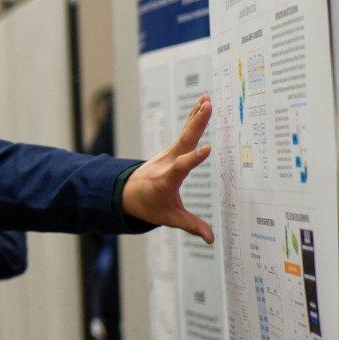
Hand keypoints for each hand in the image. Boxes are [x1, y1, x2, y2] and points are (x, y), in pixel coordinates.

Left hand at [122, 93, 214, 243]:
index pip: (180, 168)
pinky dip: (193, 118)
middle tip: (207, 108)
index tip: (207, 148)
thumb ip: (190, 225)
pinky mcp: (172, 149)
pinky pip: (185, 132)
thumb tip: (211, 239)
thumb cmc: (148, 206)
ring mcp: (168, 154)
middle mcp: (166, 163)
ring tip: (207, 99)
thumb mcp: (167, 218)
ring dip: (195, 116)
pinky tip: (203, 103)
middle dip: (194, 125)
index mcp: (166, 180)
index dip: (193, 159)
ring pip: (184, 133)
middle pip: (183, 142)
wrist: (127, 193)